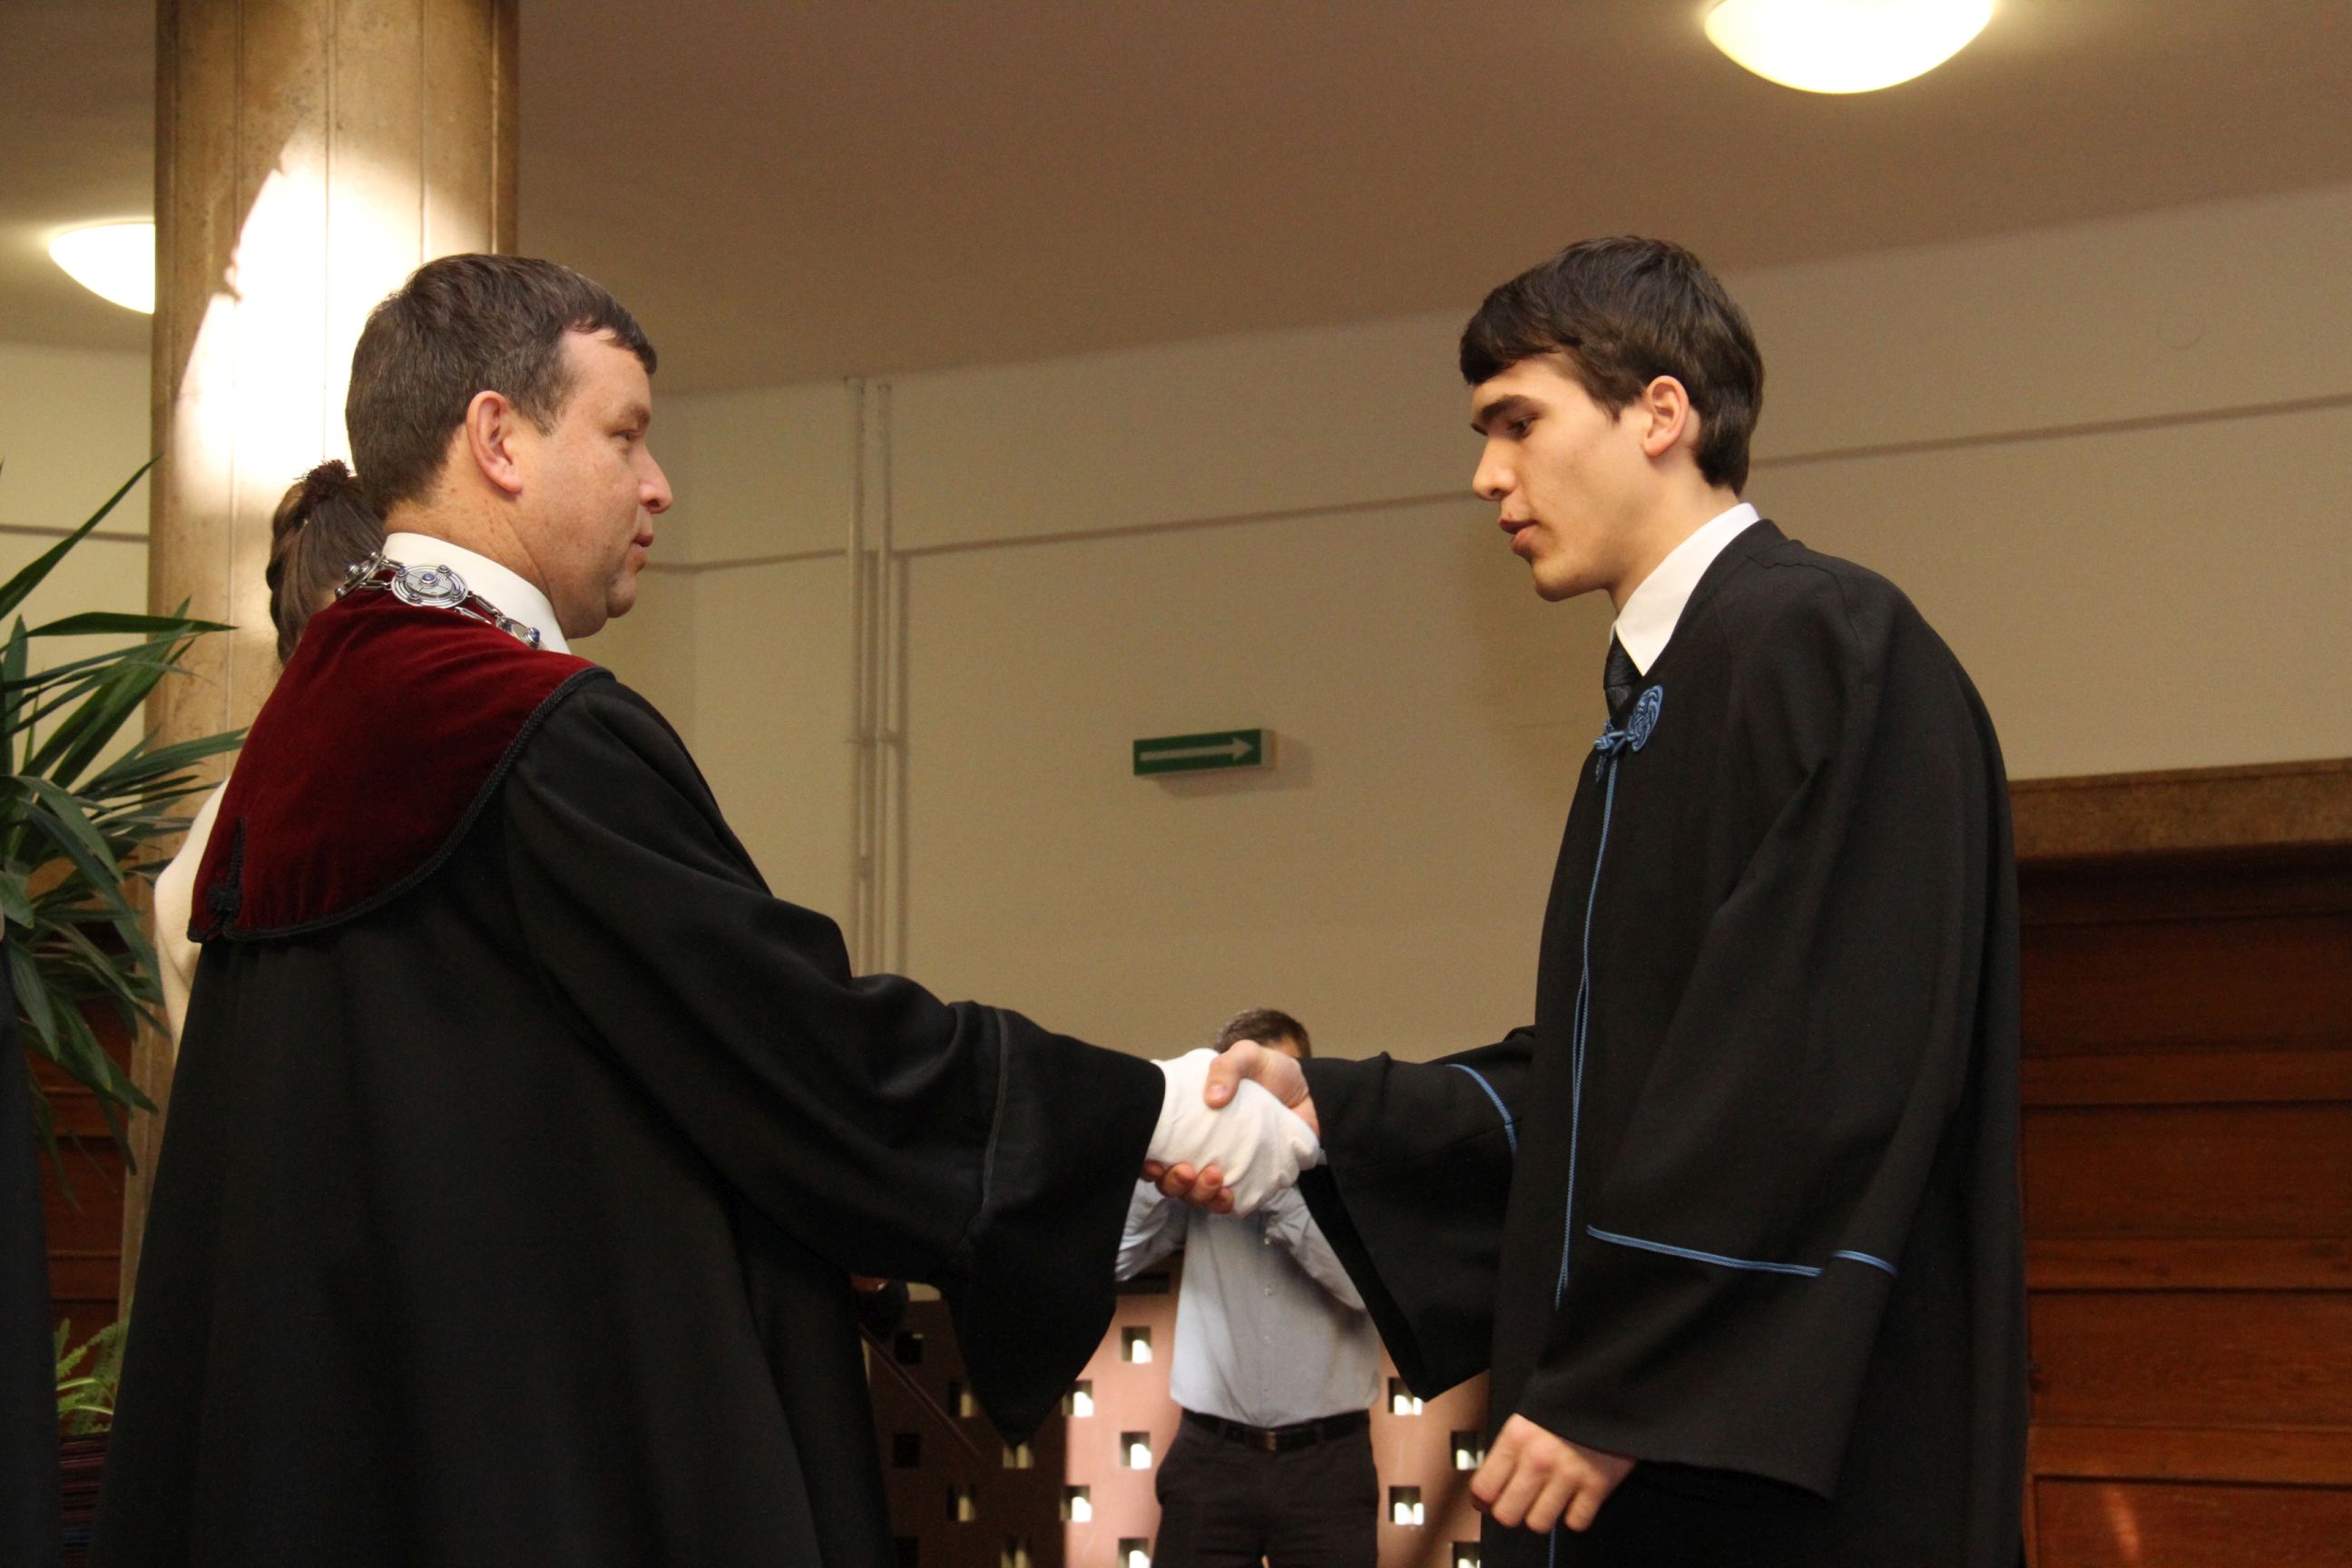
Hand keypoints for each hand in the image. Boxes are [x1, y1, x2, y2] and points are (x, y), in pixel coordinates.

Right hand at [1145, 1047, 1318, 1213]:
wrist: (1312, 1094)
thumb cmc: (1273, 1074)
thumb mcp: (1247, 1057)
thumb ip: (1227, 1067)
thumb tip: (1213, 1099)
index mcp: (1189, 1121)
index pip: (1156, 1147)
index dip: (1147, 1161)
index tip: (1153, 1160)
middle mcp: (1199, 1149)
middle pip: (1170, 1180)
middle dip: (1172, 1182)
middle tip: (1186, 1169)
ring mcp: (1222, 1168)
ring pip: (1195, 1195)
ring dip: (1197, 1193)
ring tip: (1214, 1177)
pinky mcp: (1247, 1183)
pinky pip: (1227, 1204)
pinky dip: (1222, 1204)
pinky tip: (1227, 1195)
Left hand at [1470, 1415, 1634, 1534]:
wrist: (1609, 1389)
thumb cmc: (1564, 1403)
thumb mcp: (1527, 1418)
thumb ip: (1510, 1450)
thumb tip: (1492, 1486)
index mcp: (1515, 1438)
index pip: (1483, 1488)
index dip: (1485, 1500)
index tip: (1491, 1500)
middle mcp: (1537, 1460)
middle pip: (1507, 1515)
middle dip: (1513, 1512)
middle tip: (1522, 1502)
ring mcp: (1568, 1475)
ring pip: (1538, 1524)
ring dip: (1544, 1515)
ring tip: (1550, 1500)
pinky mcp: (1597, 1485)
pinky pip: (1576, 1522)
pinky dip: (1575, 1516)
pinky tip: (1575, 1500)